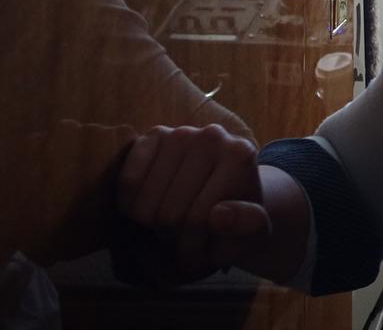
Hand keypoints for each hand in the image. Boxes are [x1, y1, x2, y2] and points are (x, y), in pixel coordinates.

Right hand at [117, 125, 268, 282]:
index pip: (199, 218)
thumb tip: (219, 215)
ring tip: (170, 223)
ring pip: (146, 202)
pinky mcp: (153, 136)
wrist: (221, 195)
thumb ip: (248, 226)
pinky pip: (128, 182)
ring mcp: (181, 133)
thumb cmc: (237, 220)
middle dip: (173, 236)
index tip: (202, 250)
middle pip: (170, 213)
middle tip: (183, 235)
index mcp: (240, 156)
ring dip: (151, 225)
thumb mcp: (254, 233)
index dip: (195, 245)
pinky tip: (149, 207)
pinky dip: (130, 205)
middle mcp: (212, 136)